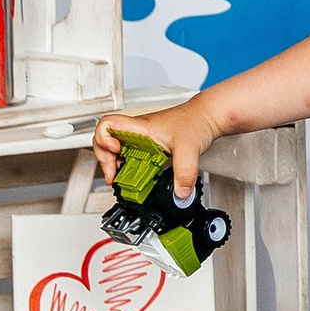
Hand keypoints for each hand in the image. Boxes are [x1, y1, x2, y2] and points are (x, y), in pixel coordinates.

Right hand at [93, 105, 219, 200]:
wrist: (206, 117)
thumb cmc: (195, 121)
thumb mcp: (189, 149)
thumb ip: (184, 173)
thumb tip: (179, 193)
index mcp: (140, 127)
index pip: (107, 124)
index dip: (104, 139)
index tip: (114, 152)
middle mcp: (137, 132)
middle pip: (104, 140)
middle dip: (104, 160)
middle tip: (113, 176)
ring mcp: (141, 138)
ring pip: (115, 149)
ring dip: (113, 165)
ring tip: (119, 178)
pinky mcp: (148, 146)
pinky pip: (129, 155)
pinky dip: (126, 167)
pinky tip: (134, 176)